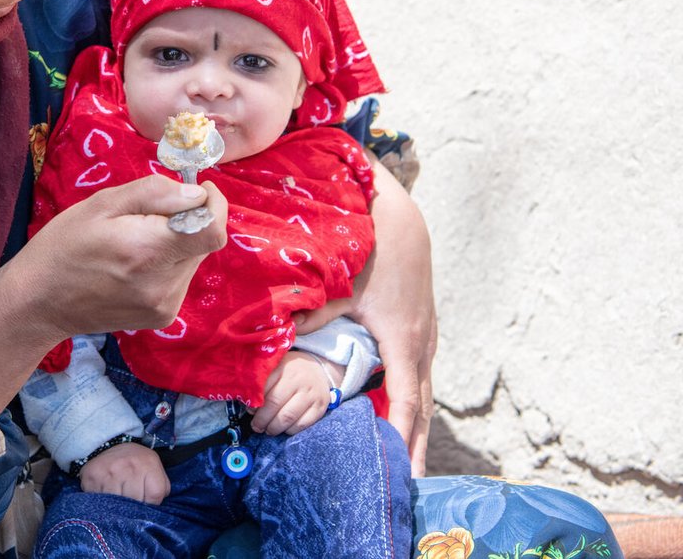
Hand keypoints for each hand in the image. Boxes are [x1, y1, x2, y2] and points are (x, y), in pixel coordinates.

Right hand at [18, 175, 228, 337]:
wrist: (39, 302)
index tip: (198, 189)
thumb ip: (154, 193)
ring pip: (194, 259)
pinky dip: (169, 262)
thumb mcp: (101, 204)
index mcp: (147, 251)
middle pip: (205, 242)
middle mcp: (164, 284)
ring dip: (178, 241)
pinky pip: (181, 278)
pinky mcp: (162, 317)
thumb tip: (196, 193)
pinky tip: (136, 263)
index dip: (214, 204)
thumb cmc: (64, 246)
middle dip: (188, 219)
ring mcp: (165, 306)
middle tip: (150, 214)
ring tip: (137, 240)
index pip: (212, 229)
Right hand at [78, 443, 169, 503]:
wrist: (107, 445)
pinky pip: (100, 502)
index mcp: (148, 463)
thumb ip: (161, 489)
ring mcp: (110, 471)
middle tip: (129, 499)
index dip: (149, 504)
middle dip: (134, 507)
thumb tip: (156, 511)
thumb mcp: (154, 470)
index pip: (154, 498)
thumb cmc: (135, 463)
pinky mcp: (92, 476)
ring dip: (117, 507)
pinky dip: (102, 503)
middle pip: (136, 503)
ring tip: (117, 497)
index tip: (143, 500)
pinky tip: (104, 494)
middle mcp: (129, 466)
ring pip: (117, 506)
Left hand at [251, 351, 344, 435]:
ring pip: (288, 416)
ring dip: (274, 428)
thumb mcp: (276, 367)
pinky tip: (284, 429)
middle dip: (261, 419)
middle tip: (256, 426)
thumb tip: (248, 403)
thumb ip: (262, 381)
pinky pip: (302, 424)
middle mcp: (298, 379)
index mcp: (283, 367)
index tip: (249, 411)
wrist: (318, 368)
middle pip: (274, 403)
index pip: (264, 388)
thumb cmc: (290, 370)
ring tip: (267, 430)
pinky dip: (290, 430)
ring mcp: (311, 393)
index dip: (254, 403)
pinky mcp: (320, 406)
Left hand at [292, 159, 435, 473]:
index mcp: (401, 342)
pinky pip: (421, 376)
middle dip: (415, 447)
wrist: (403, 225)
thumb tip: (285, 336)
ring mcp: (427, 339)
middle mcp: (421, 346)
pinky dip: (415, 402)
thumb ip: (315, 315)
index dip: (401, 438)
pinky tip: (405, 418)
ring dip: (417, 427)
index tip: (400, 470)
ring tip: (409, 463)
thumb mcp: (343, 287)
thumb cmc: (372, 255)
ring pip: (425, 394)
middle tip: (409, 485)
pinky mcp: (423, 331)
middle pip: (422, 409)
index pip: (405, 402)